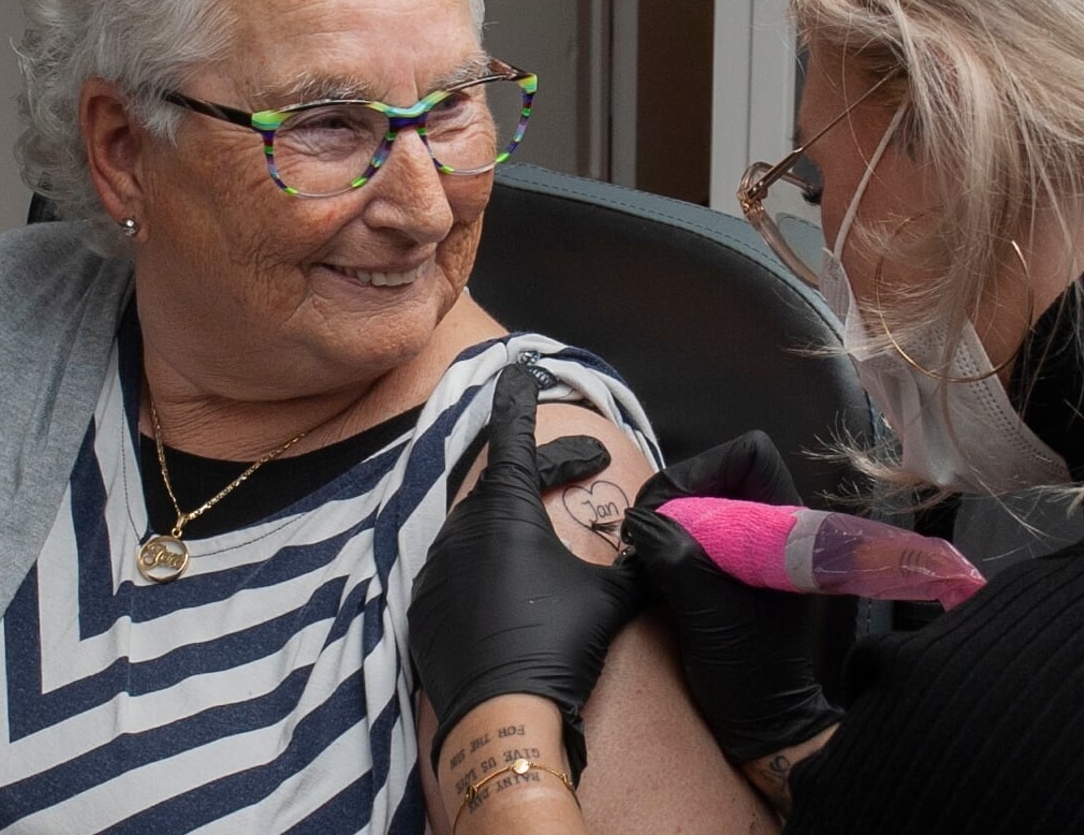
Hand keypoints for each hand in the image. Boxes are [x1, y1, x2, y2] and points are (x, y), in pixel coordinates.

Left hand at [410, 365, 647, 780]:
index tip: (519, 368)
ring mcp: (435, 568)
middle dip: (547, 468)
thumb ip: (635, 563)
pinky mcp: (422, 606)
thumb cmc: (559, 644)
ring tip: (552, 533)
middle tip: (585, 464)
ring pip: (477, 525)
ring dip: (514, 520)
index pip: (512, 435)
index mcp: (506, 512)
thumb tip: (661, 544)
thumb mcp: (610, 598)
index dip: (519, 399)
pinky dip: (485, 565)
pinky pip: (455, 569)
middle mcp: (462, 529)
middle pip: (504, 481)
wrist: (503, 715)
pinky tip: (512, 589)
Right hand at [622, 431, 841, 761]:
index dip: (703, 467)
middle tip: (645, 533)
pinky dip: (671, 540)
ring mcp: (753, 545)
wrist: (764, 722)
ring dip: (670, 518)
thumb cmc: (750, 670)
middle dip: (676, 493)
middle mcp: (773, 524)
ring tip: (646, 552)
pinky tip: (655, 568)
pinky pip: (697, 529)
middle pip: (718, 471)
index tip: (669, 508)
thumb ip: (674, 555)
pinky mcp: (733, 564)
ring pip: (703, 499)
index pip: (749, 453)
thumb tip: (638, 517)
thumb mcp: (707, 610)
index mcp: (787, 525)